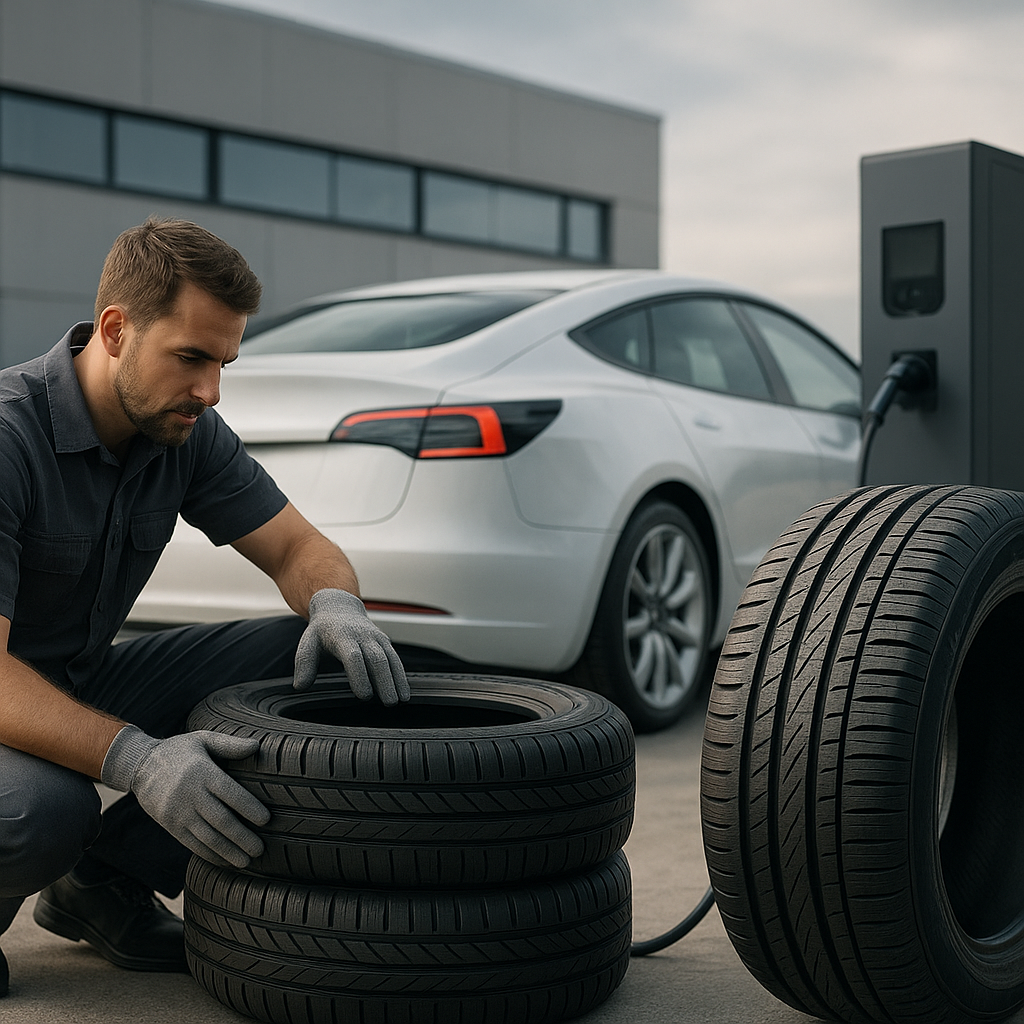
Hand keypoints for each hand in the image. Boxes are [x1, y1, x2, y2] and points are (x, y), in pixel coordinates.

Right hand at [101, 726, 269, 868]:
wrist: (140, 765)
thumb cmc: (180, 751)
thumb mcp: (203, 739)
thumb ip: (230, 745)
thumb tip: (257, 746)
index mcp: (202, 772)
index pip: (230, 792)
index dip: (249, 807)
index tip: (266, 820)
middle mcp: (190, 794)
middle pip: (220, 820)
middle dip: (242, 837)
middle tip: (260, 849)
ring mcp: (178, 813)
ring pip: (207, 837)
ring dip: (228, 851)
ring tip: (246, 861)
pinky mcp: (170, 826)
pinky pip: (192, 844)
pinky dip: (210, 855)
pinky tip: (225, 861)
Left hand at [293, 588, 409, 704]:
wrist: (339, 607)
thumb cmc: (322, 631)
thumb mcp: (308, 643)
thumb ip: (304, 664)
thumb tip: (300, 686)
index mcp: (342, 636)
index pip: (353, 657)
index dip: (359, 675)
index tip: (364, 696)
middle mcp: (362, 636)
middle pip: (377, 659)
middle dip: (384, 681)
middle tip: (388, 703)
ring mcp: (376, 638)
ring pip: (390, 659)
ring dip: (397, 680)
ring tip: (401, 700)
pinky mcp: (385, 642)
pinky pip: (395, 659)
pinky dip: (401, 676)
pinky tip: (405, 692)